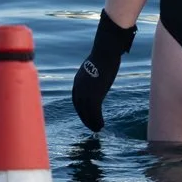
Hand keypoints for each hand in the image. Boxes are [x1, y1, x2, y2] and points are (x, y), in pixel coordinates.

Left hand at [71, 12, 135, 132]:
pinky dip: (97, 120)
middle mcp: (79, 89)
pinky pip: (94, 113)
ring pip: (86, 113)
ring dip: (92, 122)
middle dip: (85, 119)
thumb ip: (93, 75)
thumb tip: (98, 76)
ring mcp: (86, 93)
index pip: (76, 101)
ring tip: (98, 129)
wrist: (105, 52)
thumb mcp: (94, 67)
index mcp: (78, 82)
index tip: (86, 116)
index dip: (81, 110)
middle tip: (92, 126)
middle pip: (80, 108)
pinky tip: (102, 125)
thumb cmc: (103, 56)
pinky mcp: (94, 95)